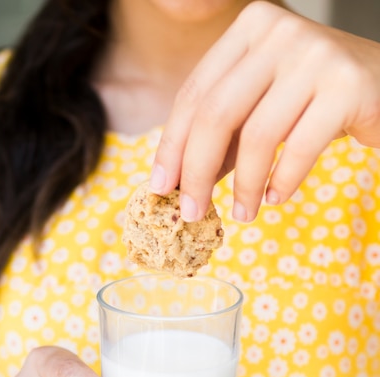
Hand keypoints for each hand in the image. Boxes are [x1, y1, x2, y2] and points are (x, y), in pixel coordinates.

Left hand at [150, 1, 379, 221]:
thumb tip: (178, 183)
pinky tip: (275, 199)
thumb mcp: (259, 108)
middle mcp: (279, 32)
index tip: (160, 188)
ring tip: (243, 214)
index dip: (171, 146)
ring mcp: (315, 55)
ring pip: (258, 136)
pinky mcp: (348, 86)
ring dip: (244, 187)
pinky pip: (300, 148)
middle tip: (192, 213)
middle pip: (216, 114)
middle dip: (197, 173)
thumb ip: (223, 136)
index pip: (194, 94)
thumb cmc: (313, 100)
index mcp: (248, 30)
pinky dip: (283, 182)